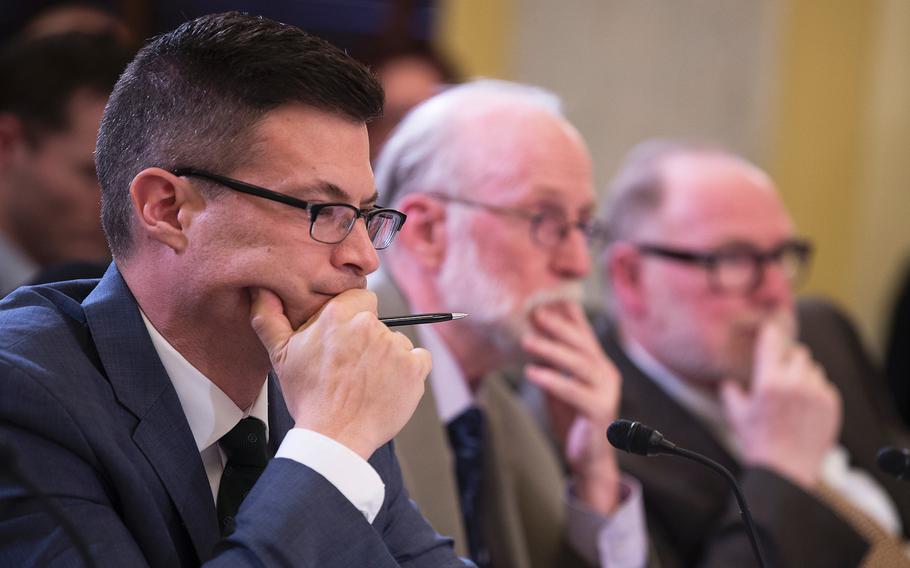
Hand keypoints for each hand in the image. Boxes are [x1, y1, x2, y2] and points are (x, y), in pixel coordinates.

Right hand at [249, 287, 431, 459]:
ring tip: (367, 383)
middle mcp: (370, 325)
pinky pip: (419, 359)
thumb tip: (260, 290)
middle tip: (351, 368)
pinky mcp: (415, 368)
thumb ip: (269, 317)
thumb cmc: (308, 397)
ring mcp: (395, 346)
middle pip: (377, 323)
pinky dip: (410, 371)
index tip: (344, 339)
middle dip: (367, 340)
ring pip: (396, 343)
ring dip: (387, 358)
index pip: (360, 298)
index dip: (352, 318)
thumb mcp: (280, 355)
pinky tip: (390, 386)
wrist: (335, 437)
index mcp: (340, 314)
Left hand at [522, 301, 622, 513]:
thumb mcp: (561, 384)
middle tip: (536, 312)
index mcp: (598, 365)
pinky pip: (574, 391)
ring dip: (552, 350)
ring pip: (579, 364)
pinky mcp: (599, 411)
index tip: (550, 296)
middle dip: (559, 326)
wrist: (587, 458)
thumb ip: (554, 362)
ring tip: (527, 340)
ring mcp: (606, 392)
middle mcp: (606, 374)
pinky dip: (552, 380)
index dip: (569, 314)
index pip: (584, 333)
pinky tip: (532, 372)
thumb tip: (533, 335)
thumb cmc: (573, 419)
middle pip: (582, 344)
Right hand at [720, 314, 840, 488]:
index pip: (772, 341)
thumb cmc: (758, 443)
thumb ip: (731, 393)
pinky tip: (805, 407)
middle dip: (789, 359)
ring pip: (813, 369)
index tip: (772, 326)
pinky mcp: (831, 405)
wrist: (786, 470)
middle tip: (781, 373)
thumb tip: (729, 383)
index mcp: (769, 382)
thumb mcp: (736, 415)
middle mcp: (795, 383)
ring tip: (794, 393)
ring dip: (804, 375)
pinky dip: (817, 391)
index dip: (772, 331)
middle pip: (799, 352)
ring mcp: (816, 394)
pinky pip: (826, 386)